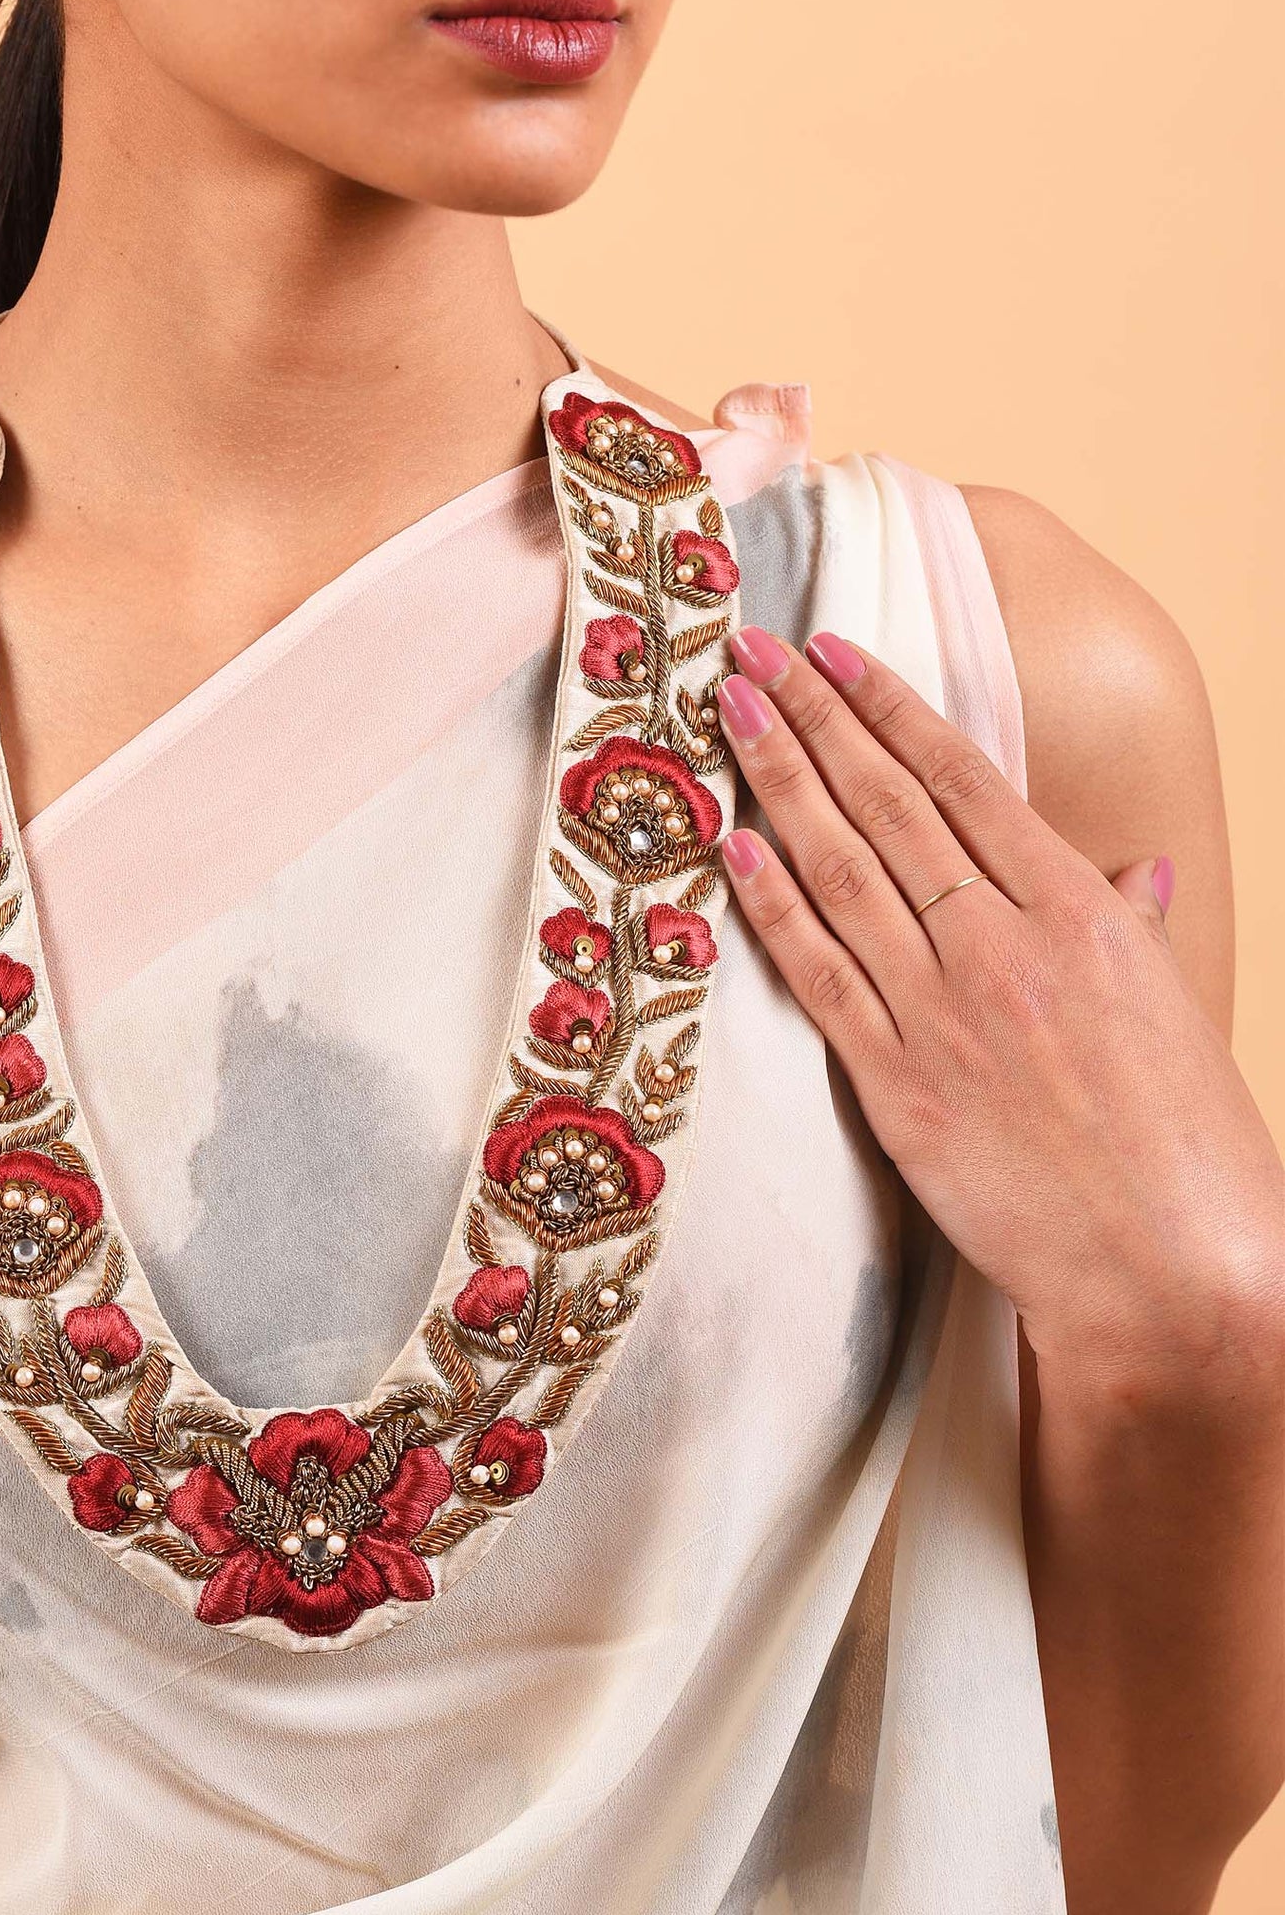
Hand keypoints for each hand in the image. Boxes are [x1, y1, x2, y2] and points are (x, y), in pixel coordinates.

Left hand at [712, 626, 1284, 1391]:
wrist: (1175, 1271)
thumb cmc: (1188, 1145)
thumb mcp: (1173, 1009)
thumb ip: (1137, 925)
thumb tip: (1138, 868)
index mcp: (1081, 912)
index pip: (965, 779)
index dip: (890, 707)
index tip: (834, 649)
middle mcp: (1007, 945)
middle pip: (888, 803)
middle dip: (812, 714)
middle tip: (747, 644)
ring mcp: (945, 1012)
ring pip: (840, 869)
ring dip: (776, 780)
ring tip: (725, 708)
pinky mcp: (897, 1086)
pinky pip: (818, 975)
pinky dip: (771, 904)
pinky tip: (731, 844)